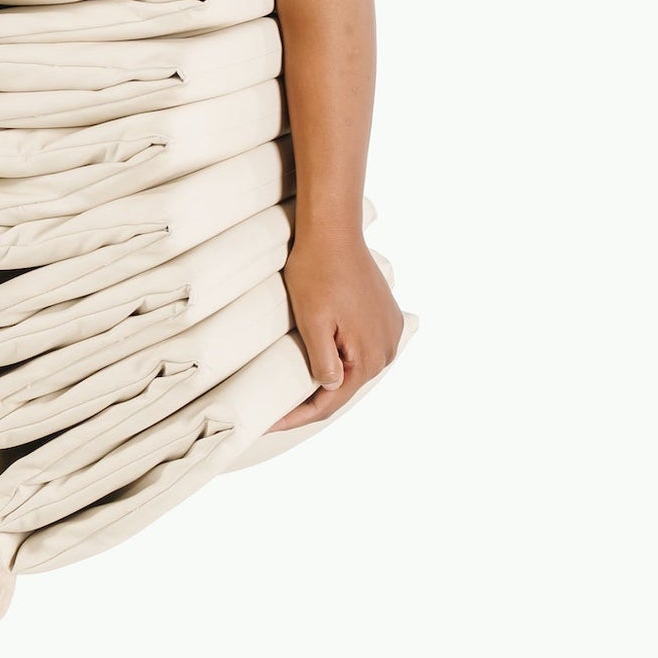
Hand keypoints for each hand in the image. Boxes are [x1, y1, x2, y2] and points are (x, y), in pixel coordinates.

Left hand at [265, 228, 406, 430]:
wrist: (334, 232)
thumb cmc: (317, 272)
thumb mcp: (312, 321)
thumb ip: (323, 362)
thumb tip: (330, 387)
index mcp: (368, 357)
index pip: (329, 402)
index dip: (296, 416)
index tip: (268, 424)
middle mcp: (386, 349)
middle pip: (344, 387)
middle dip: (311, 399)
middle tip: (277, 411)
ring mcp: (389, 332)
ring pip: (353, 367)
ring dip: (328, 376)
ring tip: (295, 389)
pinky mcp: (385, 316)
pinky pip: (361, 347)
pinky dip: (342, 356)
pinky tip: (322, 359)